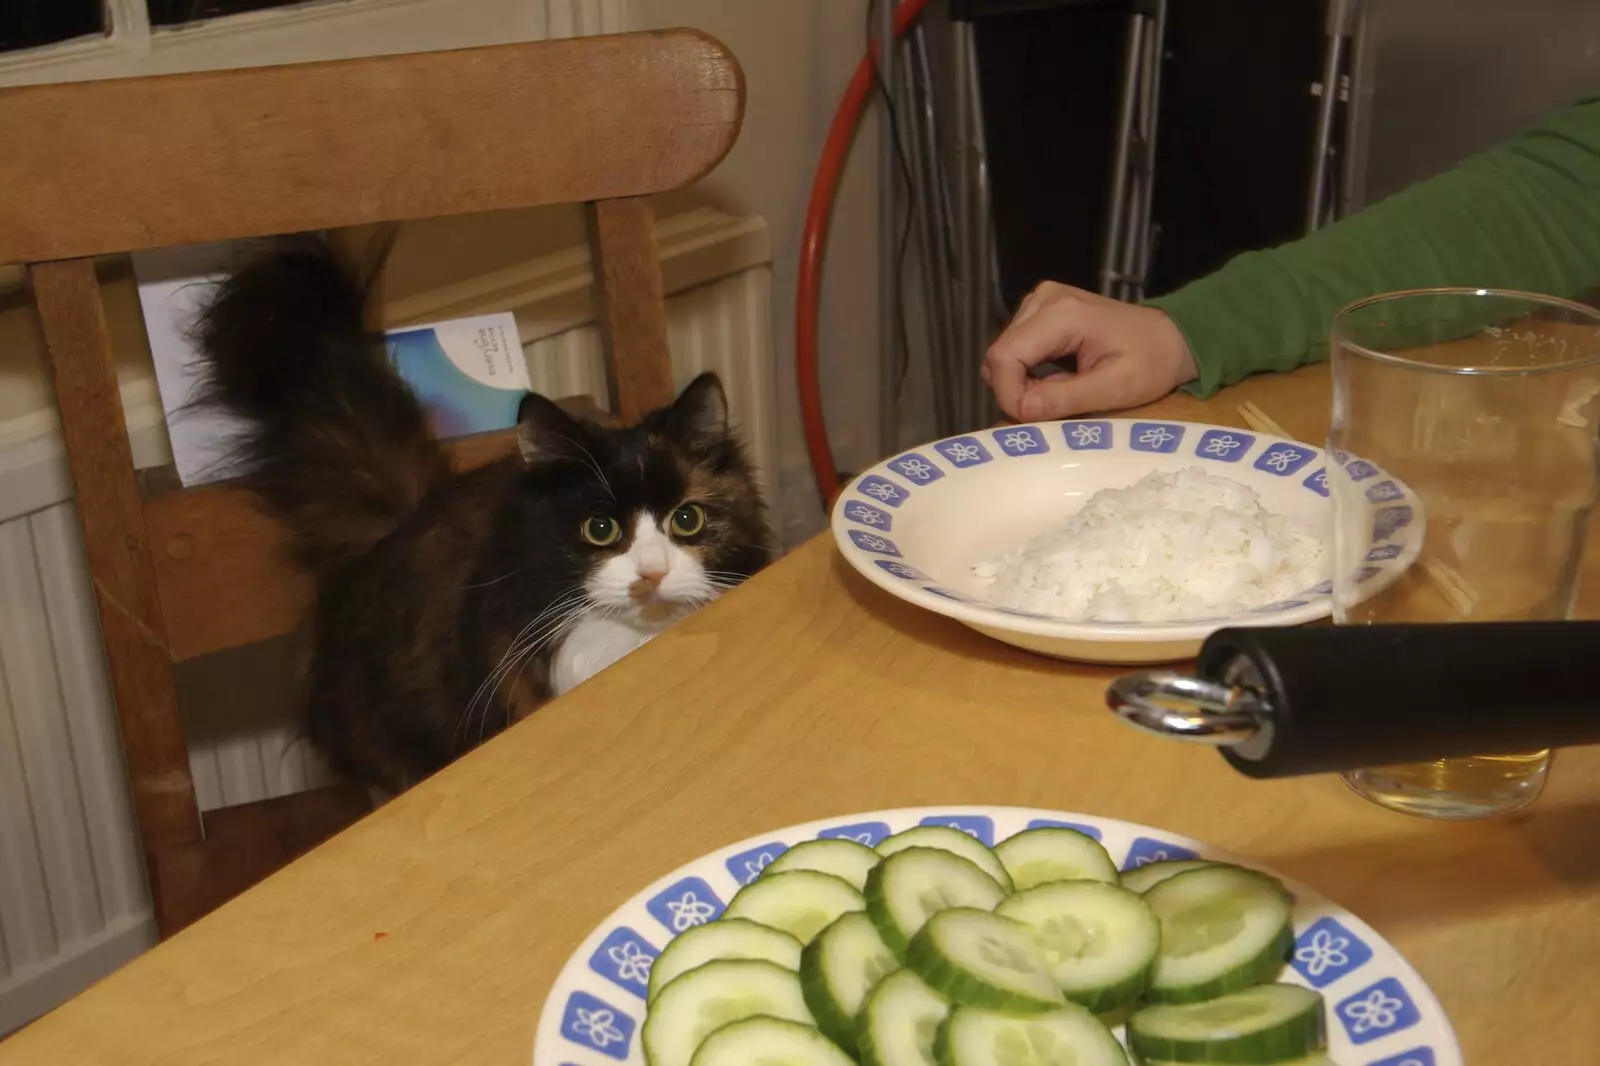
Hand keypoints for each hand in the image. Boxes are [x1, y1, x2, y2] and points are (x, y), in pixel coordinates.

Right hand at [981, 281, 1197, 420]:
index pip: (1005, 357)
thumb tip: (1021, 410)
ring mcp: (1040, 301)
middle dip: (1014, 391)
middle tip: (1045, 411)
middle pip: (1000, 354)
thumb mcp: (1114, 388)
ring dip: (1019, 383)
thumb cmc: (1151, 363)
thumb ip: (1065, 398)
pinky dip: (1025, 371)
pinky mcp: (1040, 309)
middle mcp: (1043, 300)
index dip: (1009, 394)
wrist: (1171, 337)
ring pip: (1003, 353)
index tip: (1030, 418)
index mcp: (1061, 314)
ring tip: (1052, 396)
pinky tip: (1051, 380)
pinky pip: (1015, 347)